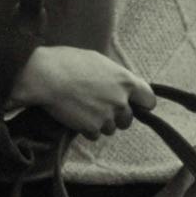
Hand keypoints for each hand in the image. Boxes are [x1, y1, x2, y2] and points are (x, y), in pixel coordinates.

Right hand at [12, 45, 153, 137]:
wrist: (46, 76)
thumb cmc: (69, 62)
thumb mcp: (99, 61)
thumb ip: (115, 76)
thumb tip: (119, 85)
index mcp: (126, 81)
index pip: (149, 100)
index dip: (142, 104)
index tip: (135, 105)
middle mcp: (120, 101)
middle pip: (128, 120)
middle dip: (116, 117)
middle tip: (99, 107)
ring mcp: (107, 116)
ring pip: (110, 129)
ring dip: (100, 123)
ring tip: (83, 109)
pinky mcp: (92, 128)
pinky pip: (94, 135)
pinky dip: (86, 129)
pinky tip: (75, 116)